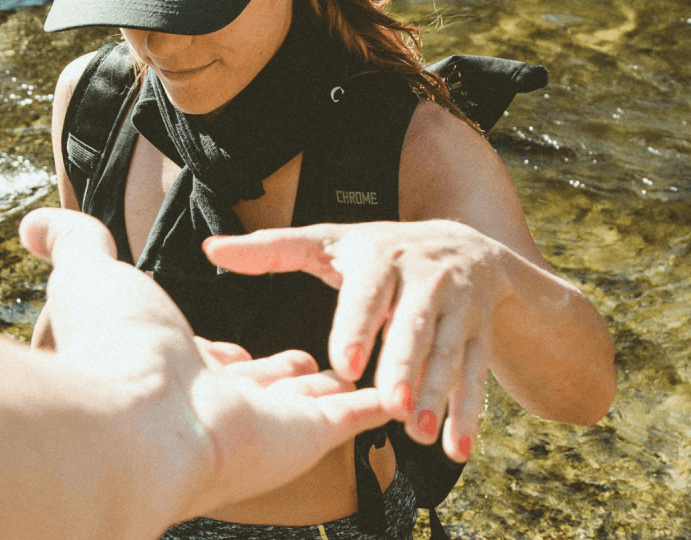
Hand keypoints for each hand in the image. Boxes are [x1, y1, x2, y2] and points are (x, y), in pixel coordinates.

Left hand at [19, 209, 395, 519]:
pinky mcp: (307, 433)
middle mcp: (222, 402)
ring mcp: (267, 423)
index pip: (213, 363)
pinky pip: (353, 417)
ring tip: (373, 376)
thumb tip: (32, 223)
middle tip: (320, 362)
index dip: (230, 354)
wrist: (140, 417)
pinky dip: (379, 407)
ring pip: (314, 403)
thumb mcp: (90, 275)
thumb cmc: (115, 346)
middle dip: (289, 376)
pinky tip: (402, 400)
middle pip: (267, 387)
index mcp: (178, 369)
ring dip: (339, 388)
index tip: (240, 351)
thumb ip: (71, 243)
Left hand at [203, 220, 511, 462]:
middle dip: (404, 365)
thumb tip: (210, 250)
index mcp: (380, 257)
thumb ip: (271, 250)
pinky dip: (468, 412)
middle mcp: (424, 278)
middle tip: (388, 404)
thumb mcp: (328, 242)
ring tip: (418, 434)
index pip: (368, 293)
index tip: (342, 365)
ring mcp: (457, 307)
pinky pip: (476, 374)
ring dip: (436, 394)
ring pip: (448, 353)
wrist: (468, 247)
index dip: (357, 326)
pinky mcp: (480, 334)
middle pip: (414, 325)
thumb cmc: (381, 250)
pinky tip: (455, 447)